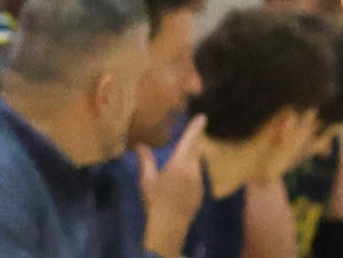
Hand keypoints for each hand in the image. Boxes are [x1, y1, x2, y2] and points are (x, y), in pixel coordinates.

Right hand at [140, 114, 207, 257]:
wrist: (170, 225)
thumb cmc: (155, 201)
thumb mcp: (147, 180)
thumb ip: (145, 161)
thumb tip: (140, 145)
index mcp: (180, 163)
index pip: (190, 141)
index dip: (196, 128)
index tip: (203, 117)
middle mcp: (194, 168)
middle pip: (197, 150)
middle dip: (194, 143)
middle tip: (189, 137)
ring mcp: (200, 180)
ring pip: (198, 163)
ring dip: (192, 160)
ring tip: (181, 161)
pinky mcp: (202, 190)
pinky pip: (198, 176)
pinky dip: (192, 173)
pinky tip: (182, 181)